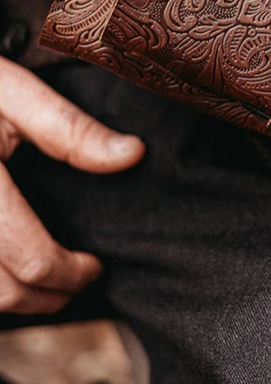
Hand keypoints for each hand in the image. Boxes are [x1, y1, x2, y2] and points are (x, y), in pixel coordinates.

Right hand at [0, 56, 144, 313]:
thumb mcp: (15, 92)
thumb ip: (69, 127)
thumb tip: (133, 154)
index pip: (27, 254)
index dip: (68, 272)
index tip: (96, 266)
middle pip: (1, 290)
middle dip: (47, 296)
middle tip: (79, 280)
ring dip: (16, 301)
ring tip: (49, 283)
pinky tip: (14, 267)